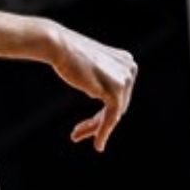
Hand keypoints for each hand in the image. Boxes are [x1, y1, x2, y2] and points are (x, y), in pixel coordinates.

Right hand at [48, 25, 137, 152]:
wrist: (59, 45)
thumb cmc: (67, 55)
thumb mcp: (90, 66)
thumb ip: (101, 79)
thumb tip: (105, 99)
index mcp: (127, 63)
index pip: (119, 95)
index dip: (103, 113)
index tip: (83, 125)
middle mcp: (130, 69)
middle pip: (118, 105)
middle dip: (97, 122)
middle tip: (76, 134)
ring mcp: (125, 79)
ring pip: (114, 113)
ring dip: (95, 128)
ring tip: (76, 136)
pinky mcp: (116, 90)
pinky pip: (112, 117)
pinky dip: (104, 131)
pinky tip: (97, 144)